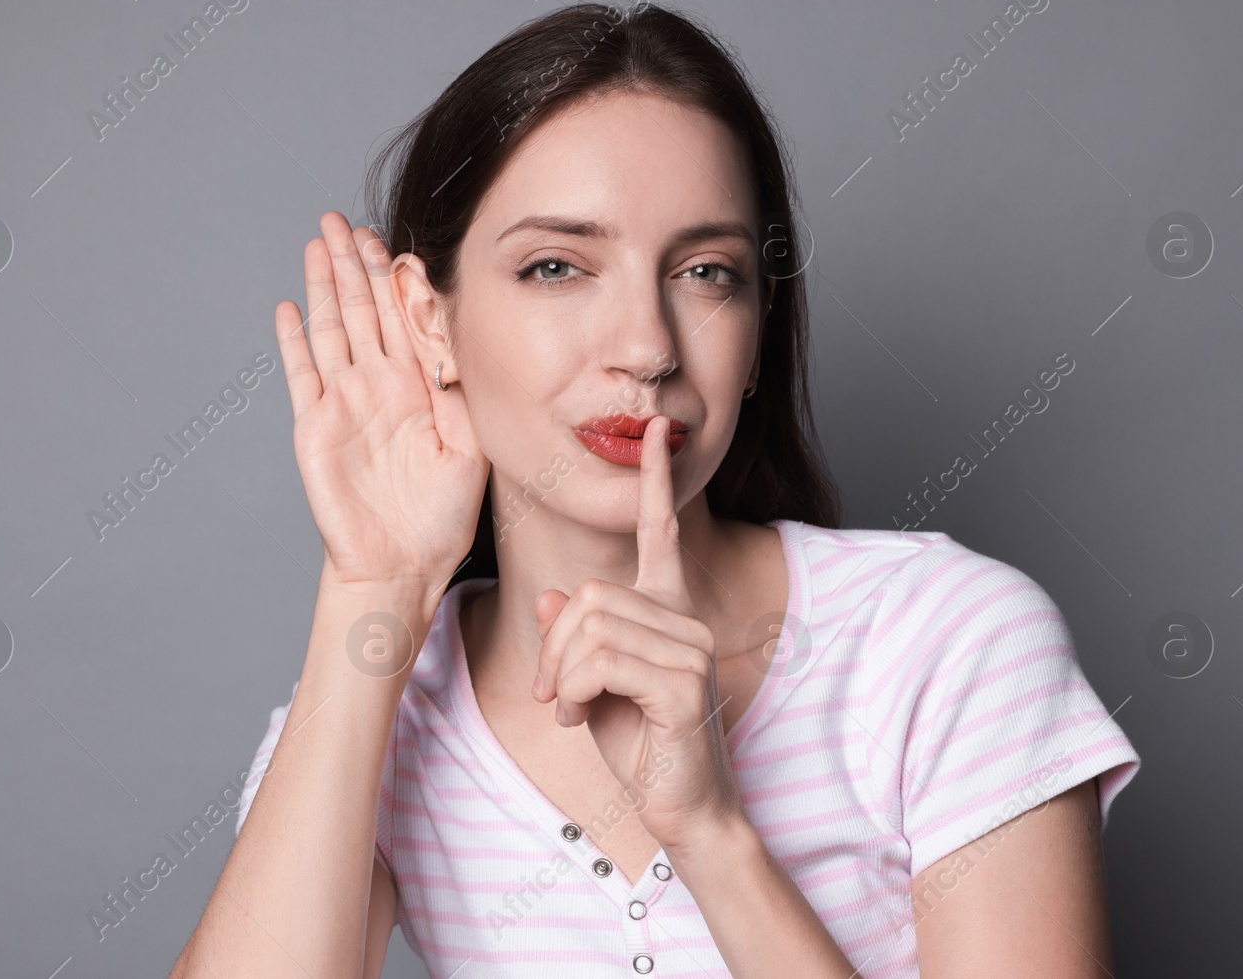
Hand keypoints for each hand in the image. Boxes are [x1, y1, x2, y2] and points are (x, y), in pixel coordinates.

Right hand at [274, 211, 488, 591]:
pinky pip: (302, 374)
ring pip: (333, 329)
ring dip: (325, 286)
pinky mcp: (314, 426)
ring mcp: (344, 403)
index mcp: (419, 387)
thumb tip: (458, 337)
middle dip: (354, 264)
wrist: (401, 564)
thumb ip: (462, 391)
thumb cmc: (441, 516)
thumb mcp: (472, 445)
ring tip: (318, 242)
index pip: (405, 319)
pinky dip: (294, 341)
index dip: (397, 280)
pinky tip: (289, 307)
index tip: (395, 241)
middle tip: (344, 220)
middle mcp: (379, 387)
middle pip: (365, 311)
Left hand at [530, 415, 745, 852]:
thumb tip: (552, 597)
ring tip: (571, 710)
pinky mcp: (684, 685)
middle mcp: (686, 621)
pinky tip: (582, 719)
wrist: (683, 808)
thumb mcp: (591, 685)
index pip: (661, 532)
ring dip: (561, 675)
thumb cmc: (640, 745)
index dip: (655, 482)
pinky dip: (574, 691)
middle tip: (552, 694)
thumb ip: (574, 638)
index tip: (655, 432)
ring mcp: (690, 650)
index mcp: (669, 611)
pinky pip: (600, 661)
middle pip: (590, 594)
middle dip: (553, 647)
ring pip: (590, 626)